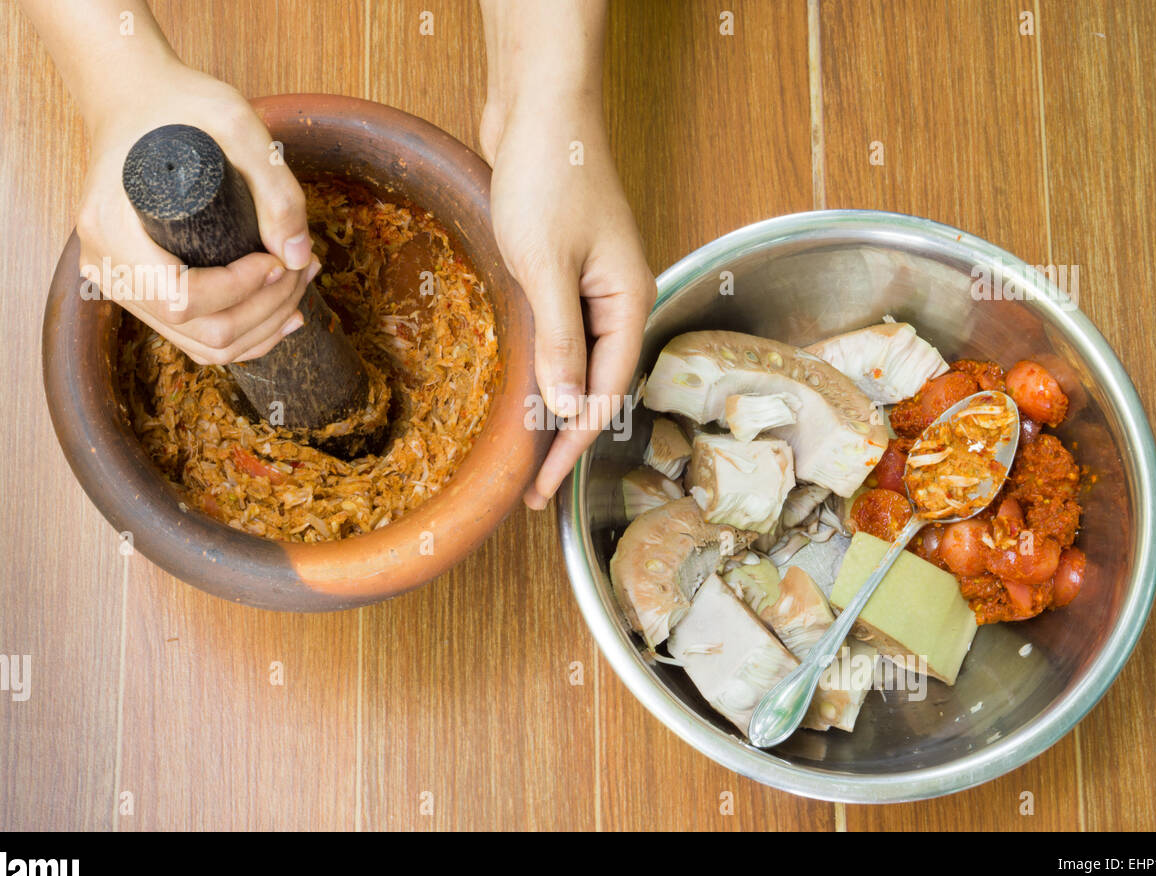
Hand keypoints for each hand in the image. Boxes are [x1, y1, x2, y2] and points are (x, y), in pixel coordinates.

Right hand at [76, 60, 316, 363]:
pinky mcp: (139, 289)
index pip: (182, 299)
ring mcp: (119, 283)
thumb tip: (298, 257)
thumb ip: (274, 187)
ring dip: (263, 327)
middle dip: (266, 312)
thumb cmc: (177, 104)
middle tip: (304, 270)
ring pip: (202, 343)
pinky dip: (244, 333)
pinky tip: (281, 310)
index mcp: (111, 228)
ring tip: (299, 282)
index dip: (242, 292)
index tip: (279, 260)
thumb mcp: (235, 124)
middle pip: (200, 330)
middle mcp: (106, 265)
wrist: (133, 100)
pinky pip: (194, 335)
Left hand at [481, 94, 655, 509]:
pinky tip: (526, 391)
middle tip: (531, 488)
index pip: (606, 393)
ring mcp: (595, 285)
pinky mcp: (568, 271)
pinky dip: (545, 368)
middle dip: (565, 438)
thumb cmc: (548, 176)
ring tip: (526, 454)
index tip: (541, 489)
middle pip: (598, 385)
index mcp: (629, 300)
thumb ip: (558, 340)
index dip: (572, 445)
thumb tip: (563, 408)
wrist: (540, 108)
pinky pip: (562, 335)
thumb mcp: (546, 265)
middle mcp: (620, 299)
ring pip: (579, 364)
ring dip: (554, 407)